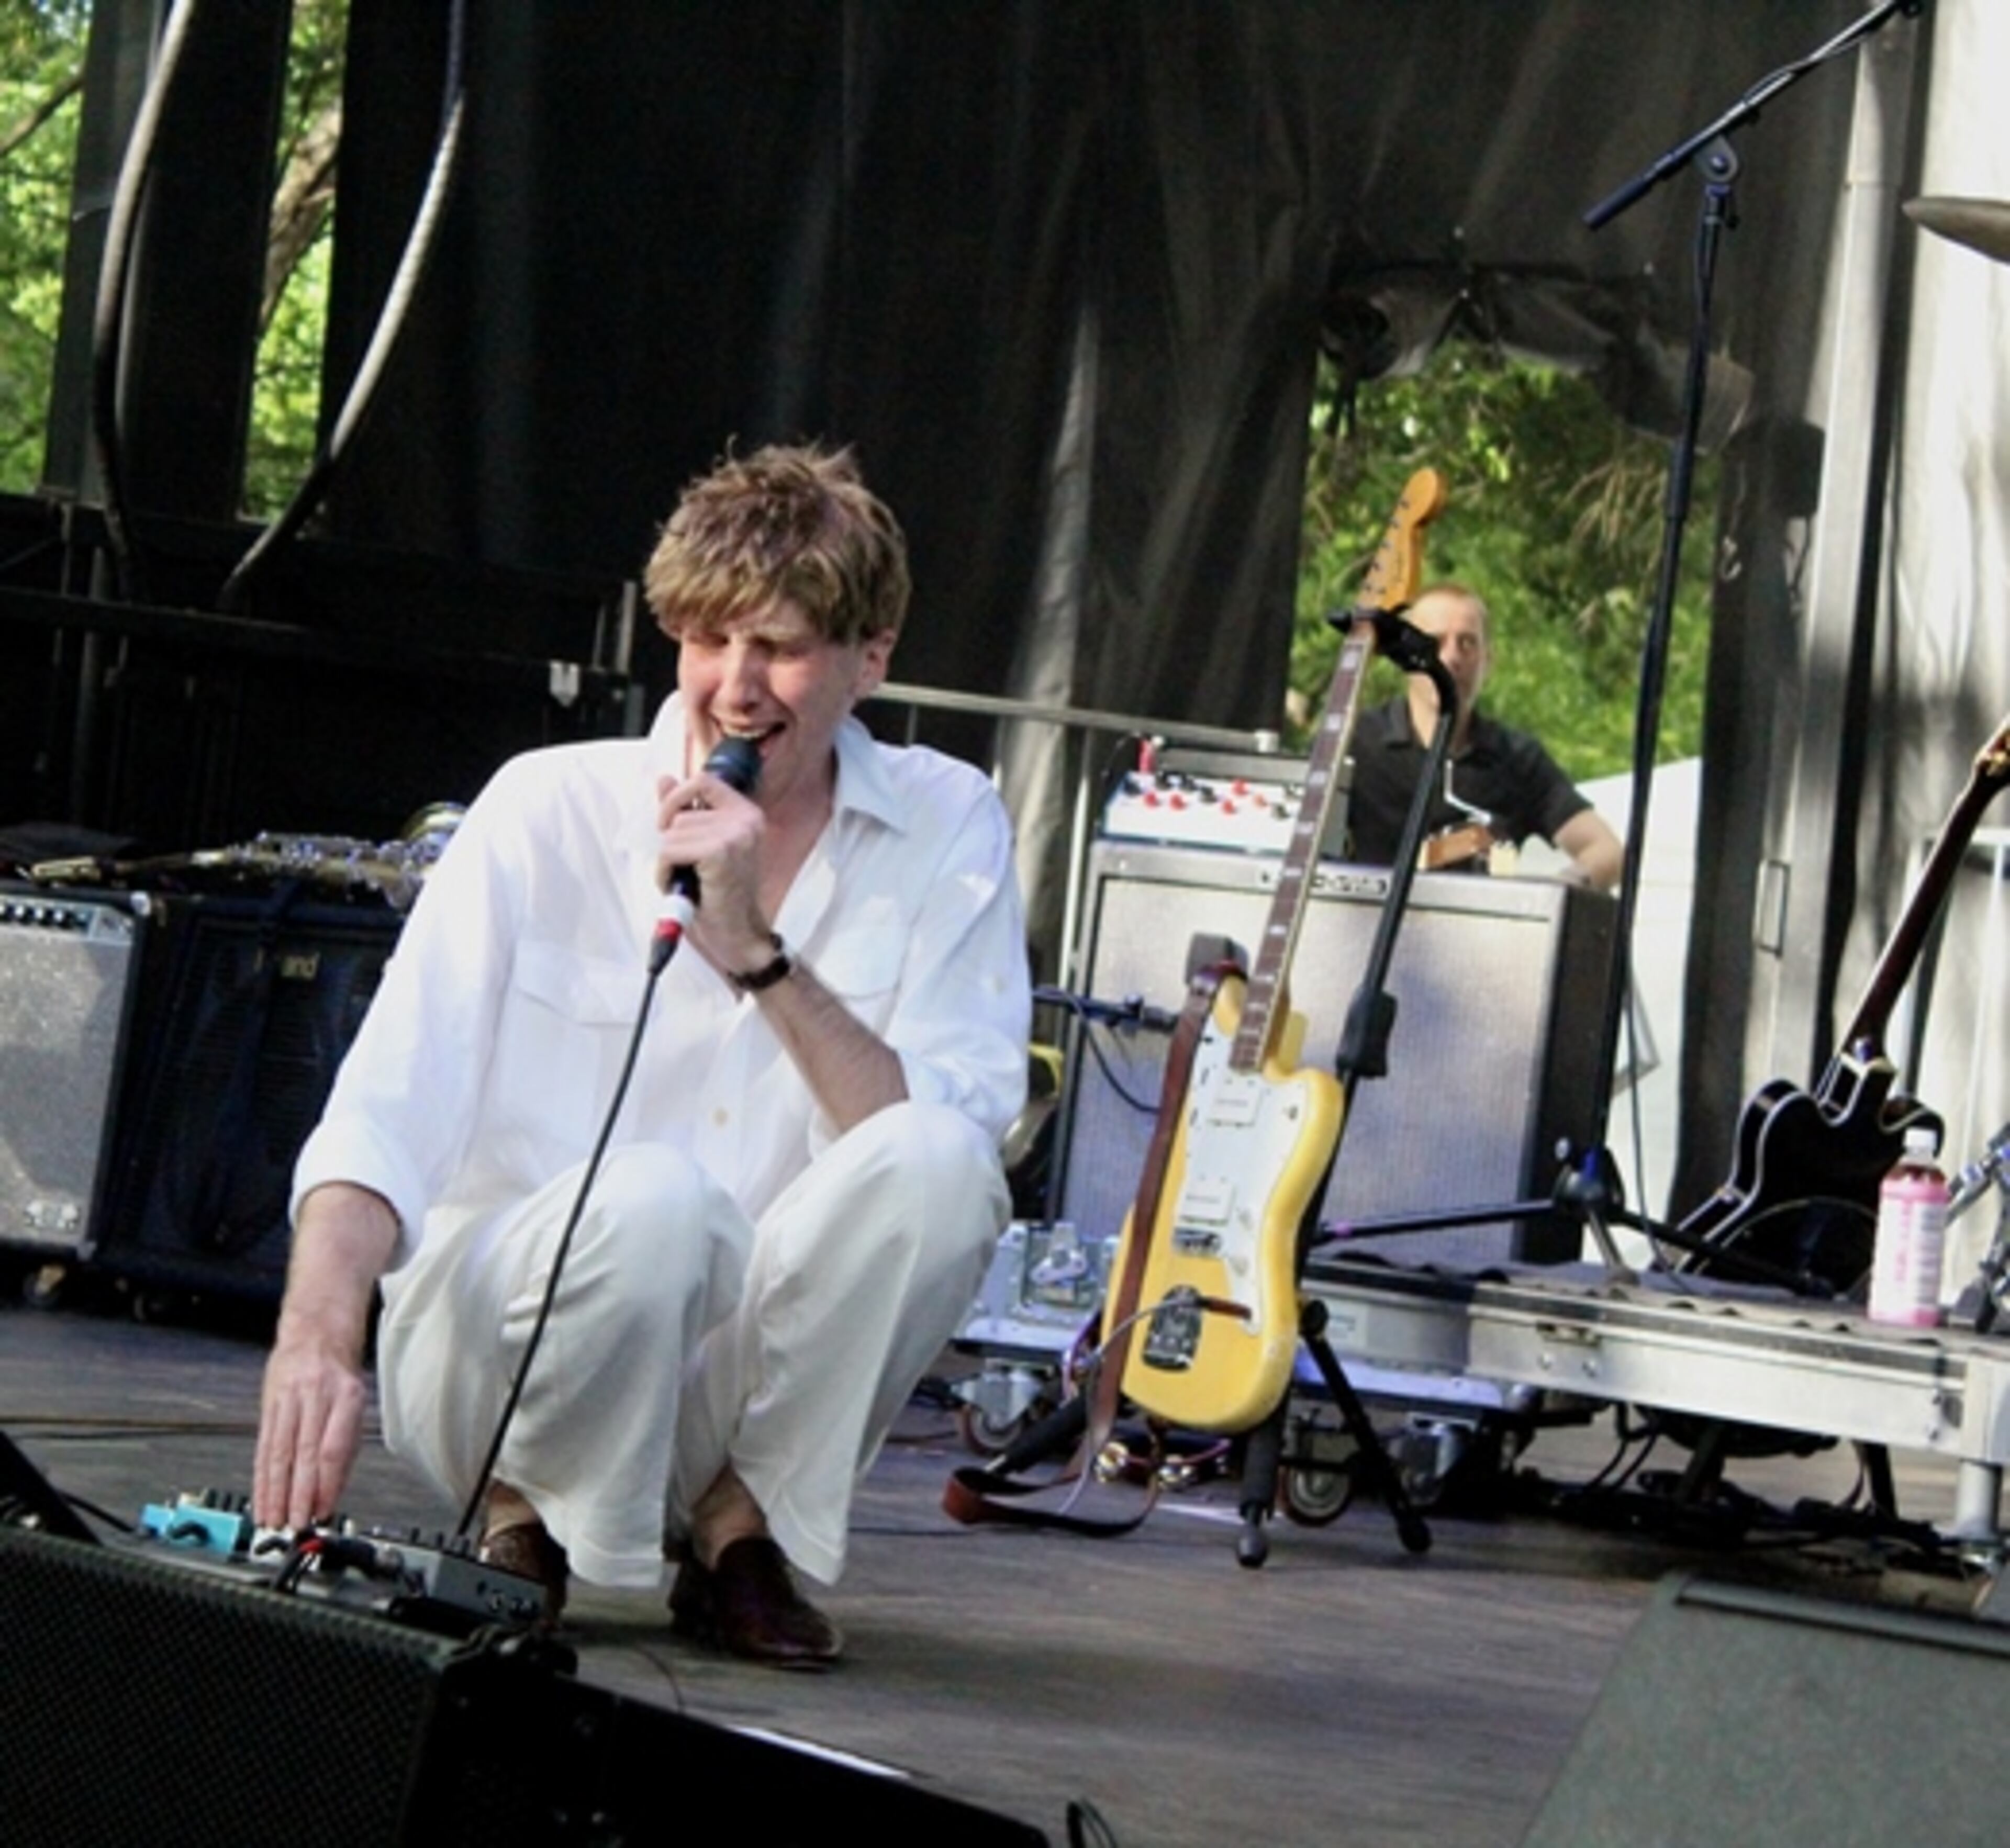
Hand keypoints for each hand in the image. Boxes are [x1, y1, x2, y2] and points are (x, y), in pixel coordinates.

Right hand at [254, 1331, 366, 1528]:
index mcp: (346, 1397)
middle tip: (295, 1524)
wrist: (314, 1335)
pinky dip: (261, 1477)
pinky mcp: (268, 1406)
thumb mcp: (355, 1403)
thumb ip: (345, 1447)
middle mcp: (316, 1397)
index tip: (322, 1511)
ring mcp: (289, 1400)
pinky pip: (263, 1447)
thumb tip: (332, 1494)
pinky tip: (260, 1498)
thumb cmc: (338, 1375)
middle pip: (304, 1454)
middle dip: (298, 1495)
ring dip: (274, 1492)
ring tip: (273, 1520)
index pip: (333, 1448)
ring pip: (279, 1453)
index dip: (326, 1484)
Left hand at [655, 771, 773, 969]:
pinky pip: (670, 850)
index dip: (677, 799)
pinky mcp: (721, 853)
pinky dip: (666, 871)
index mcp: (746, 813)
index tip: (670, 824)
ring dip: (669, 860)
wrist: (738, 933)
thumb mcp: (701, 845)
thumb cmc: (720, 894)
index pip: (704, 780)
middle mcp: (746, 819)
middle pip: (681, 814)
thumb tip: (664, 779)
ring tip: (688, 880)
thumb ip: (684, 810)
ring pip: (672, 833)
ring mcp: (736, 835)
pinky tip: (683, 886)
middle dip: (672, 843)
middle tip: (689, 869)